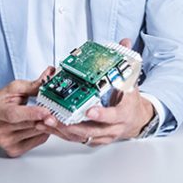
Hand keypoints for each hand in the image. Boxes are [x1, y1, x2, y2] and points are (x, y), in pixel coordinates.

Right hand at [0, 66, 55, 157]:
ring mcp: (6, 142)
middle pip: (29, 124)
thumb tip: (50, 74)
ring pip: (37, 132)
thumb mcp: (14, 89)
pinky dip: (45, 130)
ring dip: (47, 122)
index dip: (32, 113)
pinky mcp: (14, 150)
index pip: (14, 115)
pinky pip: (38, 140)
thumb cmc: (0, 102)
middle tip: (59, 108)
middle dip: (47, 116)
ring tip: (47, 113)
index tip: (47, 111)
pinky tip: (41, 122)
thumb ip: (33, 84)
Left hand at [39, 39, 154, 145]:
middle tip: (54, 118)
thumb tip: (125, 42)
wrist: (136, 120)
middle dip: (70, 125)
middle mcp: (113, 128)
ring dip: (61, 131)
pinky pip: (76, 140)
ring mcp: (103, 136)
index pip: (112, 115)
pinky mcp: (94, 140)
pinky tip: (48, 128)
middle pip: (90, 130)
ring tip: (45, 122)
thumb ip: (126, 63)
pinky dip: (61, 134)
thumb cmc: (131, 101)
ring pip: (80, 137)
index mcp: (123, 113)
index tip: (89, 110)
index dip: (100, 114)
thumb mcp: (132, 82)